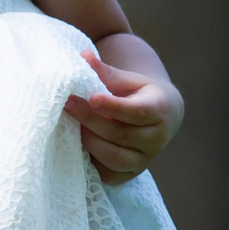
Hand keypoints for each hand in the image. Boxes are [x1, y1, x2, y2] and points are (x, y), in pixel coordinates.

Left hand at [62, 49, 182, 184]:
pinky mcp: (132, 173)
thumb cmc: (139, 93)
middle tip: (68, 104)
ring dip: (90, 142)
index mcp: (160, 110)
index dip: (114, 106)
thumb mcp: (128, 79)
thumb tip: (83, 56)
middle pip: (121, 134)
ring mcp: (145, 159)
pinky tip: (77, 146)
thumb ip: (106, 72)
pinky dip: (92, 162)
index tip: (92, 97)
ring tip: (71, 124)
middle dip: (91, 120)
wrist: (160, 116)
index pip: (137, 111)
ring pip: (116, 157)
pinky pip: (110, 173)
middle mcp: (157, 138)